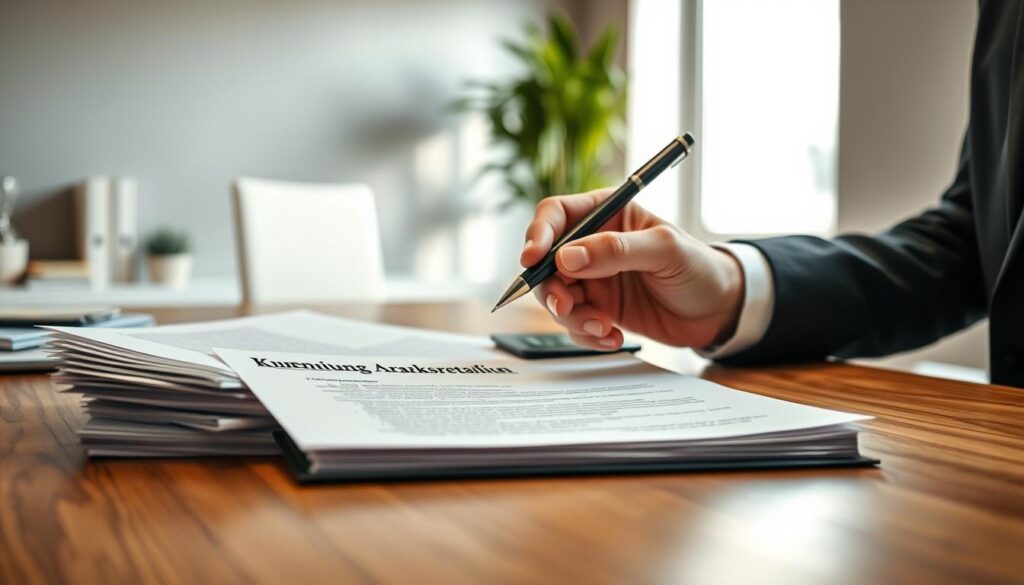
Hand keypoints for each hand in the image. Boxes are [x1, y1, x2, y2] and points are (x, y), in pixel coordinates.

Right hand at [520, 188, 745, 350]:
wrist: (719, 311)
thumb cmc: (699, 267)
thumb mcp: (664, 250)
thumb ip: (616, 250)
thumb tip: (567, 257)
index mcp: (606, 213)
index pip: (556, 215)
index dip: (538, 234)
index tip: (533, 259)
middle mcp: (592, 244)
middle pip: (546, 262)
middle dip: (551, 288)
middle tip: (567, 305)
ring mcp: (593, 279)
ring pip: (556, 297)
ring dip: (572, 316)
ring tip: (603, 327)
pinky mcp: (598, 309)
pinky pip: (574, 323)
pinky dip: (587, 334)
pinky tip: (613, 337)